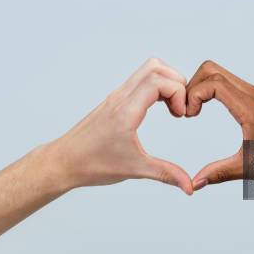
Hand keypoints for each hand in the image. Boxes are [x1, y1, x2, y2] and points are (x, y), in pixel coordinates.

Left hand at [45, 58, 192, 194]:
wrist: (63, 162)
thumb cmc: (92, 164)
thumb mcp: (134, 169)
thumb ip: (166, 174)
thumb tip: (189, 186)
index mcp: (126, 111)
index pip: (158, 81)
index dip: (178, 93)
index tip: (181, 115)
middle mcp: (121, 97)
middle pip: (155, 67)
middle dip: (176, 82)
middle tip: (180, 107)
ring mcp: (116, 96)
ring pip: (147, 70)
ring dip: (166, 82)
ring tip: (172, 107)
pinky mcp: (114, 100)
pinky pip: (139, 81)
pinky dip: (156, 87)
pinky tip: (159, 108)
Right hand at [185, 60, 253, 189]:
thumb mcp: (251, 167)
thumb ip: (220, 172)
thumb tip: (195, 183)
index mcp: (249, 107)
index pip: (213, 82)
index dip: (193, 95)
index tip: (189, 116)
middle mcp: (251, 94)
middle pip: (212, 69)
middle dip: (192, 85)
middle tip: (187, 110)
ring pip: (220, 73)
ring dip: (201, 86)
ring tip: (194, 111)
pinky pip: (228, 81)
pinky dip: (212, 89)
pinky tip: (208, 109)